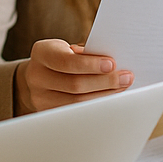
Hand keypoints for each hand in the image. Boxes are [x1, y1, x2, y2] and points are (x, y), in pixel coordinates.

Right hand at [14, 40, 132, 114]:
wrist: (41, 74)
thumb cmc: (63, 57)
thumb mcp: (70, 48)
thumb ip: (85, 54)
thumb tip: (114, 66)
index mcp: (42, 53)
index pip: (66, 61)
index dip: (90, 64)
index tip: (112, 63)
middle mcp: (36, 76)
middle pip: (74, 84)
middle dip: (104, 81)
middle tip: (126, 77)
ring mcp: (40, 98)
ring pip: (77, 103)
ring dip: (104, 96)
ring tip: (123, 88)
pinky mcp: (48, 113)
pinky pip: (76, 113)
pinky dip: (96, 106)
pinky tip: (110, 100)